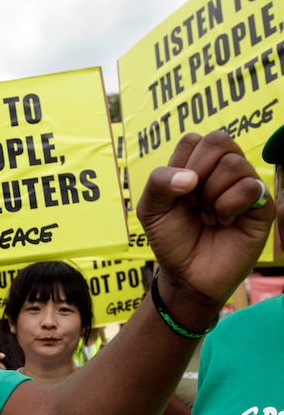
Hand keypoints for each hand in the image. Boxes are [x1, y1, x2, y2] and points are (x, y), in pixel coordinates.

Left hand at [137, 131, 274, 304]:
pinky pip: (251, 187)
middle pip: (219, 141)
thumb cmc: (171, 238)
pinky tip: (224, 222)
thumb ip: (158, 182)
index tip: (177, 193)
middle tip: (193, 203)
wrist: (187, 274)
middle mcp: (224, 170)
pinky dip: (229, 205)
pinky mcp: (262, 206)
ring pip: (234, 163)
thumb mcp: (151, 209)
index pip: (194, 140)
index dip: (182, 164)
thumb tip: (191, 178)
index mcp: (197, 164)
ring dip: (212, 194)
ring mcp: (245, 185)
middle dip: (198, 173)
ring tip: (208, 216)